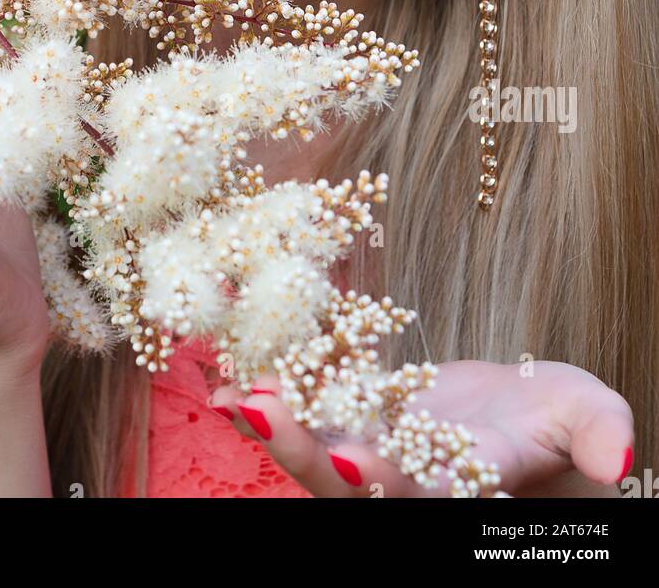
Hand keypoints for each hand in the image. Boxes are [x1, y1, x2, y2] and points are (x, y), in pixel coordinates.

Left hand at [208, 359, 633, 496]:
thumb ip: (597, 432)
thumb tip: (620, 456)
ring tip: (224, 375)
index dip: (387, 484)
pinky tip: (229, 344)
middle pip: (338, 482)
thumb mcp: (587, 421)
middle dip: (296, 448)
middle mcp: (399, 481)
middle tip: (254, 405)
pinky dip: (269, 370)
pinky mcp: (348, 410)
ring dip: (267, 410)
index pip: (417, 498)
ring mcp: (367, 446)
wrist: (518, 420)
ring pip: (307, 441)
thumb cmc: (561, 426)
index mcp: (456, 492)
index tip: (356, 460)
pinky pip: (302, 393)